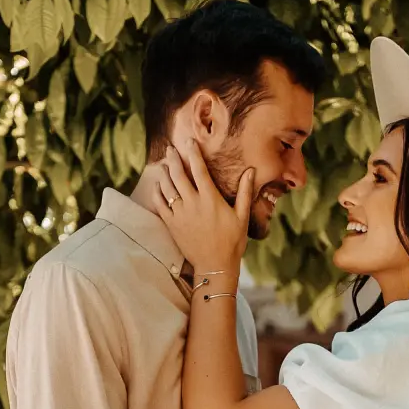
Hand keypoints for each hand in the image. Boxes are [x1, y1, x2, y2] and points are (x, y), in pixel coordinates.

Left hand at [154, 139, 250, 281]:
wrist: (215, 266)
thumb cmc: (232, 242)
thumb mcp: (242, 216)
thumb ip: (245, 192)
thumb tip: (251, 170)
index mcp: (210, 199)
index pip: (199, 170)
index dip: (193, 153)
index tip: (189, 142)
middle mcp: (193, 204)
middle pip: (178, 175)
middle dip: (173, 159)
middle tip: (170, 149)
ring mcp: (180, 214)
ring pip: (167, 187)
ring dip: (164, 173)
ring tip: (163, 164)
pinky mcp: (172, 225)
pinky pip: (160, 204)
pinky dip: (157, 192)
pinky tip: (157, 185)